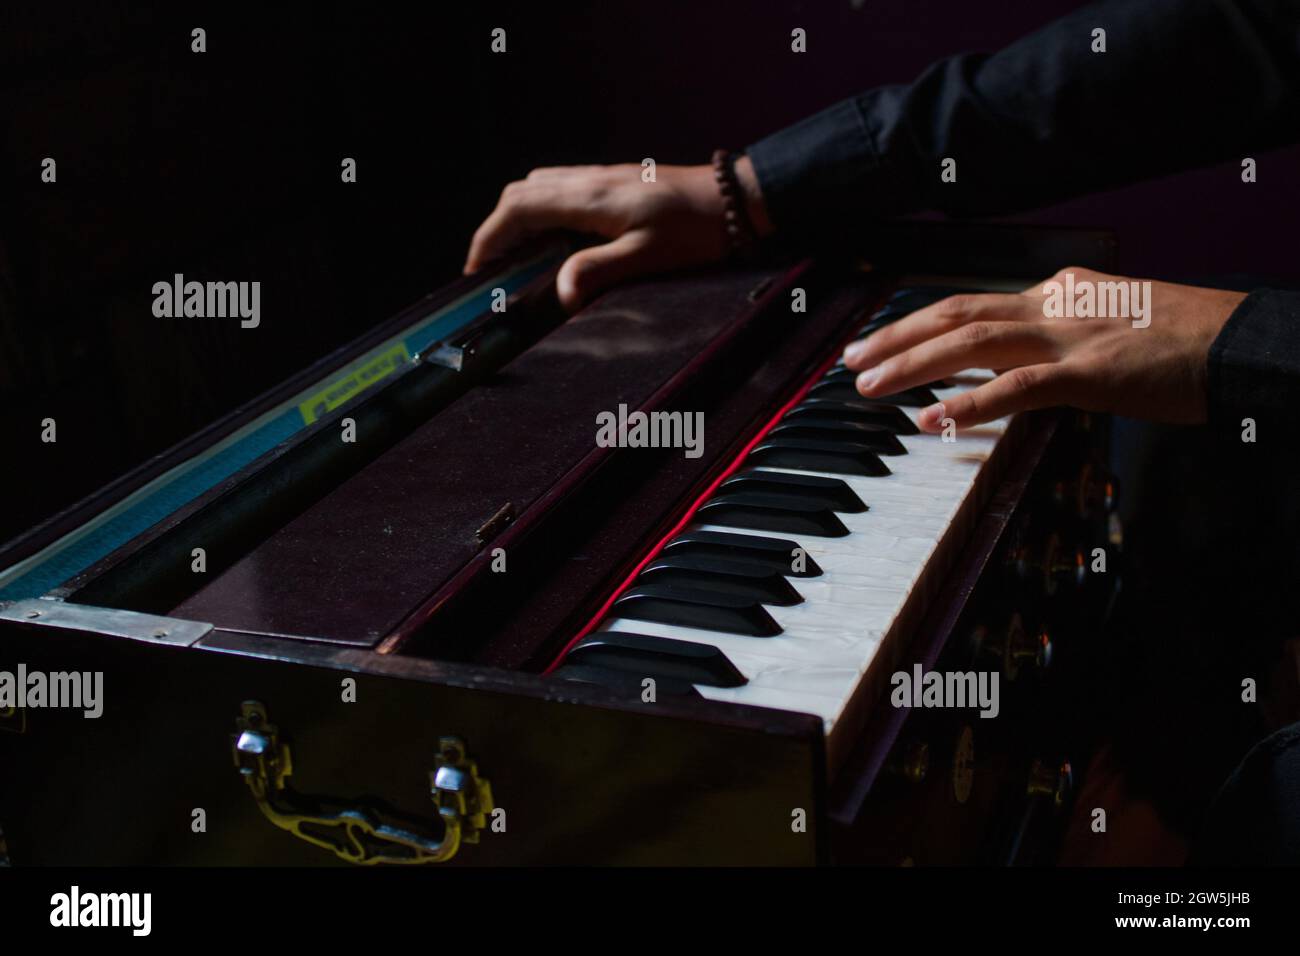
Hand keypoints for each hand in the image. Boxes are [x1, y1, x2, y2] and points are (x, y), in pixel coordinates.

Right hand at [463, 158, 771, 310]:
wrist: (733, 198)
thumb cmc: (695, 230)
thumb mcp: (646, 257)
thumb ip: (597, 271)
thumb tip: (561, 297)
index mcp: (588, 198)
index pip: (518, 209)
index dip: (489, 238)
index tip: (476, 269)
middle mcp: (588, 180)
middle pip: (520, 193)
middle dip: (496, 227)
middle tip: (489, 265)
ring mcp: (601, 177)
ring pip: (539, 186)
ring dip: (517, 215)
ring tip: (515, 254)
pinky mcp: (614, 182)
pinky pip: (561, 187)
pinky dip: (541, 209)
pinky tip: (552, 236)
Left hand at [841, 267, 1245, 430]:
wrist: (1246, 342)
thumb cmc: (1183, 342)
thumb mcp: (1108, 325)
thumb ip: (1057, 336)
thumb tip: (1012, 362)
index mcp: (1057, 293)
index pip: (970, 303)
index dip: (915, 323)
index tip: (876, 341)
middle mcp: (1054, 304)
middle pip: (955, 314)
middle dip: (895, 337)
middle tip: (851, 359)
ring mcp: (1072, 335)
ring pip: (972, 342)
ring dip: (913, 364)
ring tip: (870, 386)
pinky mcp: (1092, 373)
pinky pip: (1018, 387)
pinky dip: (969, 404)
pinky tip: (931, 419)